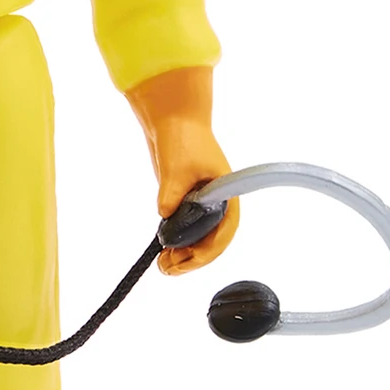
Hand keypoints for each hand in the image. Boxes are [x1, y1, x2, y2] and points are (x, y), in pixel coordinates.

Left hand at [125, 65, 240, 276]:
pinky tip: (163, 253)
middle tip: (168, 269)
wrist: (172, 120)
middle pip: (211, 241)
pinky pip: (185, 231)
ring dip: (183, 255)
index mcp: (227, 195)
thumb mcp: (177, 167)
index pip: (224, 232)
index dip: (208, 252)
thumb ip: (172, 193)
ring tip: (164, 266)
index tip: (188, 262)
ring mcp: (202, 206)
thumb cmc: (184, 138)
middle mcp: (218, 204)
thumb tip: (165, 214)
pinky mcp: (186, 203)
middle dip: (192, 259)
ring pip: (198, 239)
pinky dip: (176, 244)